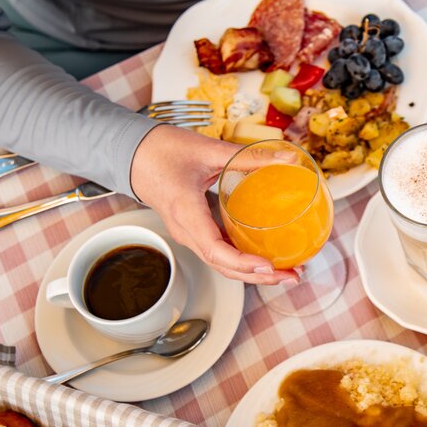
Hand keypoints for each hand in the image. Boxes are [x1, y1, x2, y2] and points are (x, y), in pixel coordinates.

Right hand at [129, 125, 298, 284]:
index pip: (215, 250)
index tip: (269, 266)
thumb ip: (249, 155)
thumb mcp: (209, 150)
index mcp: (186, 213)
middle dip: (259, 277)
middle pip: (223, 266)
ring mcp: (189, 233)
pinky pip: (219, 252)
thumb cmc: (162, 150)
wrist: (133, 153)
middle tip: (293, 275)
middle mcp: (186, 231)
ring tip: (286, 270)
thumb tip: (288, 157)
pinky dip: (243, 259)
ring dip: (253, 272)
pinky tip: (266, 254)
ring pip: (222, 263)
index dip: (243, 263)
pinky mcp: (194, 230)